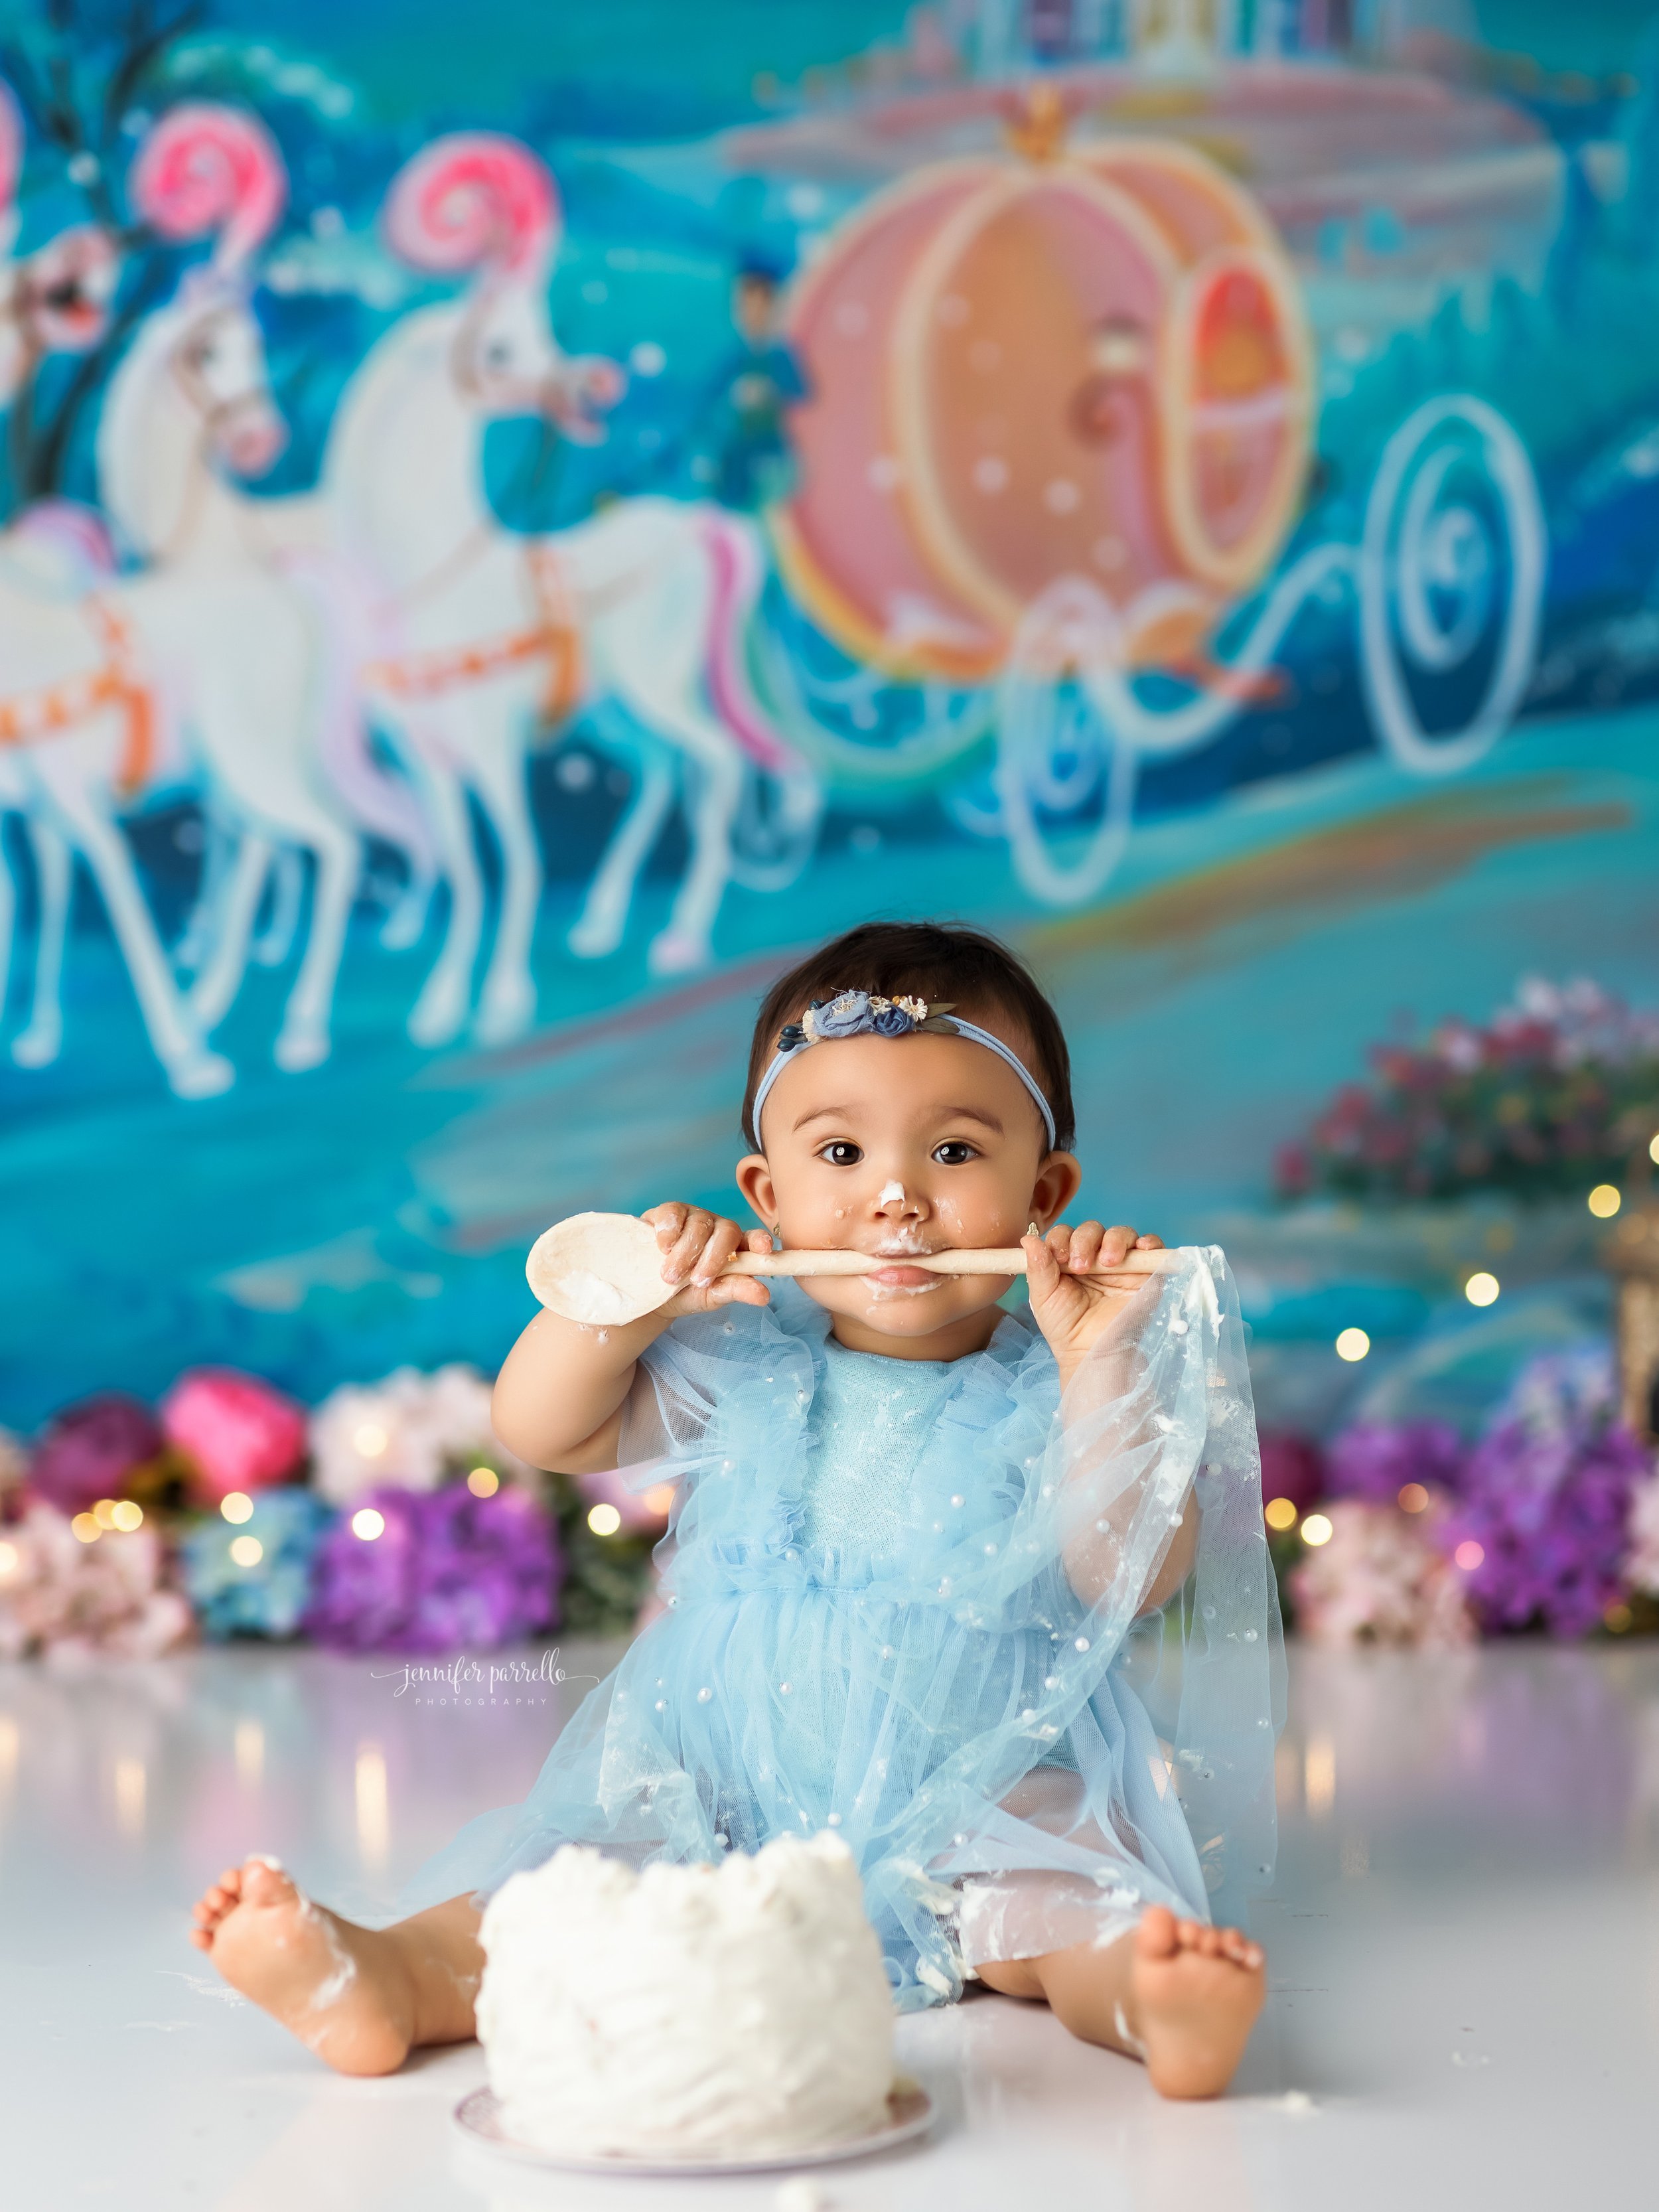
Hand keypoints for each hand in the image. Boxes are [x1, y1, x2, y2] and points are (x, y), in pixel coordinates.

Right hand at [643, 1203, 772, 1317]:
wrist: (650, 1290)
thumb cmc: (687, 1292)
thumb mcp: (711, 1296)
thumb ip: (736, 1291)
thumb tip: (763, 1295)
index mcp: (736, 1248)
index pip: (753, 1239)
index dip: (759, 1240)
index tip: (763, 1249)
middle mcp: (718, 1228)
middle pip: (726, 1231)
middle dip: (712, 1258)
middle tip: (696, 1282)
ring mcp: (694, 1217)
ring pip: (699, 1224)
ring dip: (685, 1253)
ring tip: (671, 1276)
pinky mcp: (669, 1212)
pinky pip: (673, 1213)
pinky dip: (669, 1232)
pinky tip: (663, 1248)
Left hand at [1022, 1221, 1164, 1380]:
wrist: (1093, 1353)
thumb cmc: (1066, 1329)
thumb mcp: (1044, 1298)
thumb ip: (1038, 1268)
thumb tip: (1028, 1238)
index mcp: (1069, 1260)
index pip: (1066, 1234)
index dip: (1061, 1239)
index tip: (1059, 1257)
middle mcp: (1095, 1258)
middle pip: (1093, 1230)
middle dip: (1085, 1241)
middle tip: (1081, 1266)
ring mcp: (1121, 1264)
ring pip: (1121, 1234)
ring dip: (1114, 1241)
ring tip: (1108, 1263)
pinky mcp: (1145, 1273)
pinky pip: (1151, 1247)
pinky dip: (1149, 1242)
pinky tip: (1140, 1248)